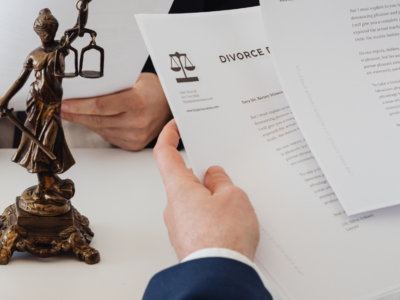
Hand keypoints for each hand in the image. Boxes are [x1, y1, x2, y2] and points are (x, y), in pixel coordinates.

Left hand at [61, 72, 171, 150]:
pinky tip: (89, 120)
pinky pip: (107, 135)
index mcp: (137, 102)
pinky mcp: (133, 144)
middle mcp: (137, 122)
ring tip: (72, 113)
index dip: (79, 106)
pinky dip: (96, 127)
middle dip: (75, 114)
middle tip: (62, 108)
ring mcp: (135, 136)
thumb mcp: (133, 80)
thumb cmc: (152, 89)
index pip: (100, 106)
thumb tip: (82, 88)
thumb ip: (111, 86)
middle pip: (96, 119)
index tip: (64, 103)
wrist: (171, 106)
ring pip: (99, 129)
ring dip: (84, 121)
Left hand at [153, 120, 259, 260]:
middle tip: (227, 180)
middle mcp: (173, 207)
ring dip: (213, 200)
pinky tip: (232, 226)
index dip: (168, 136)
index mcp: (179, 189)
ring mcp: (179, 226)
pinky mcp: (189, 241)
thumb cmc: (222, 239)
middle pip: (185, 180)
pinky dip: (214, 219)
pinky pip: (200, 221)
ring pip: (195, 202)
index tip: (174, 125)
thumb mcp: (233, 198)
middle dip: (206, 177)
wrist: (219, 276)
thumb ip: (222, 181)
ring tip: (236, 210)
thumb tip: (214, 177)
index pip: (165, 154)